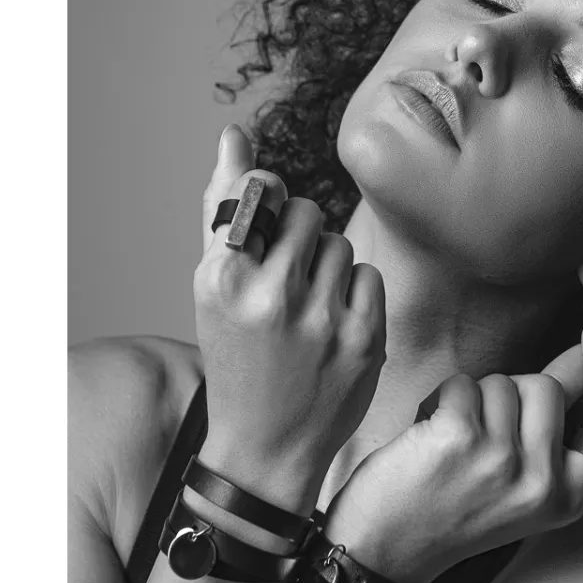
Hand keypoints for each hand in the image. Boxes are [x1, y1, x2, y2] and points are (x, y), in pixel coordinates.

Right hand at [193, 125, 386, 510]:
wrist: (267, 448)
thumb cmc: (236, 357)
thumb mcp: (212, 288)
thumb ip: (223, 209)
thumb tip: (234, 135)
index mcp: (223, 279)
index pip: (263, 189)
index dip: (269, 203)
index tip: (266, 228)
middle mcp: (271, 297)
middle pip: (310, 213)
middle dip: (300, 236)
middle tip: (286, 278)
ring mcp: (322, 321)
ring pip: (341, 244)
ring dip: (328, 265)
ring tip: (307, 306)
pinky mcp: (365, 340)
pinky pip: (369, 277)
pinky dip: (354, 294)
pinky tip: (333, 325)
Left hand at [322, 320, 582, 582]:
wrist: (383, 553)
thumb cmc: (450, 511)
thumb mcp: (520, 484)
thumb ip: (553, 427)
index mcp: (568, 496)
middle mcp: (543, 483)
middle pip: (545, 385)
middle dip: (510, 392)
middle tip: (478, 434)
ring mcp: (503, 461)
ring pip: (502, 382)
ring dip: (472, 399)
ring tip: (450, 443)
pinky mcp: (460, 439)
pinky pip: (463, 384)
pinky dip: (440, 400)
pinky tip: (427, 437)